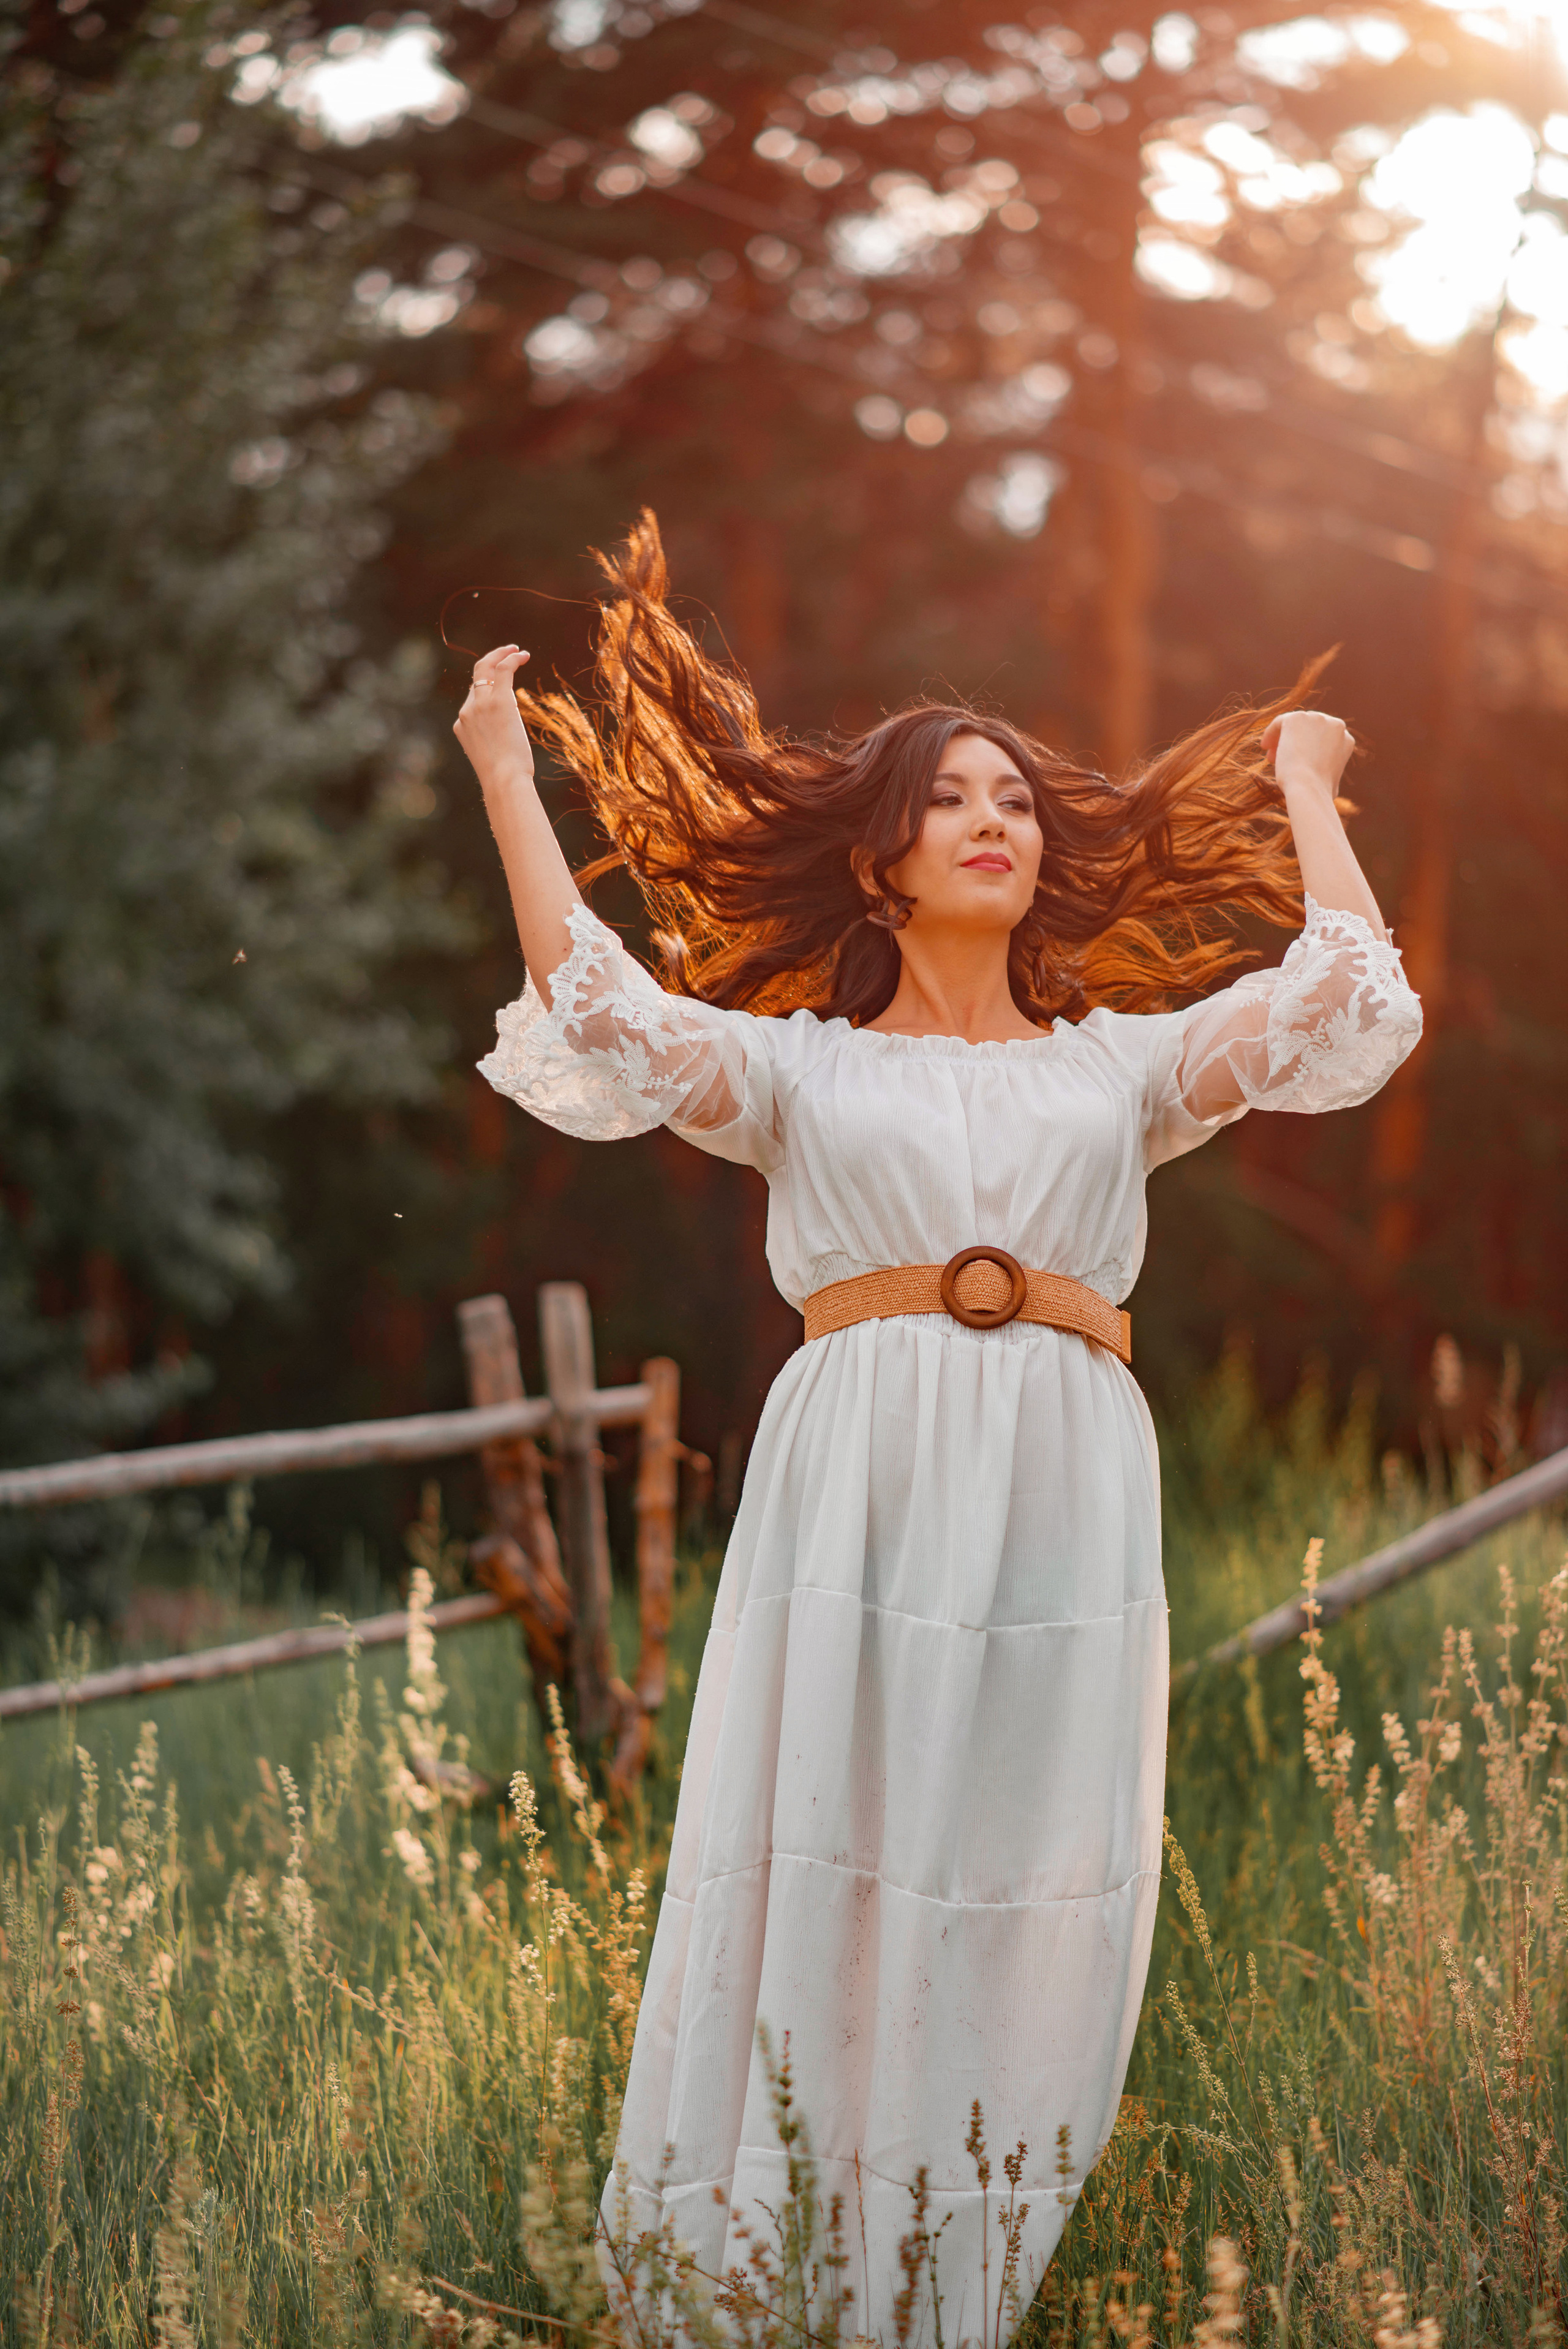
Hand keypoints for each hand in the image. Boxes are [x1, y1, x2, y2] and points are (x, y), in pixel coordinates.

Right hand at [453, 645, 533, 788]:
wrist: (503, 781)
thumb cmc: (503, 778)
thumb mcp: (491, 758)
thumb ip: (492, 743)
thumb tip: (505, 745)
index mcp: (461, 726)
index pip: (472, 699)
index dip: (486, 690)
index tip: (502, 684)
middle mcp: (466, 711)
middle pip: (475, 679)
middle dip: (489, 663)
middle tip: (507, 654)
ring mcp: (480, 705)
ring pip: (486, 669)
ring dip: (501, 655)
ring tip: (517, 651)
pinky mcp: (498, 701)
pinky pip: (502, 669)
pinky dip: (511, 658)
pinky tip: (522, 655)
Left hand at [1262, 709, 1353, 798]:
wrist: (1307, 787)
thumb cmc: (1318, 792)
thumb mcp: (1331, 784)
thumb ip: (1329, 772)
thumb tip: (1327, 779)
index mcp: (1345, 739)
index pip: (1323, 737)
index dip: (1308, 748)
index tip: (1295, 762)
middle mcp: (1335, 725)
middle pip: (1309, 729)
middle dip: (1295, 743)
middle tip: (1279, 758)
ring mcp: (1317, 719)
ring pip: (1295, 725)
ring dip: (1282, 740)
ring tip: (1271, 757)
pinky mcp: (1298, 718)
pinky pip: (1281, 722)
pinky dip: (1271, 732)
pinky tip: (1265, 746)